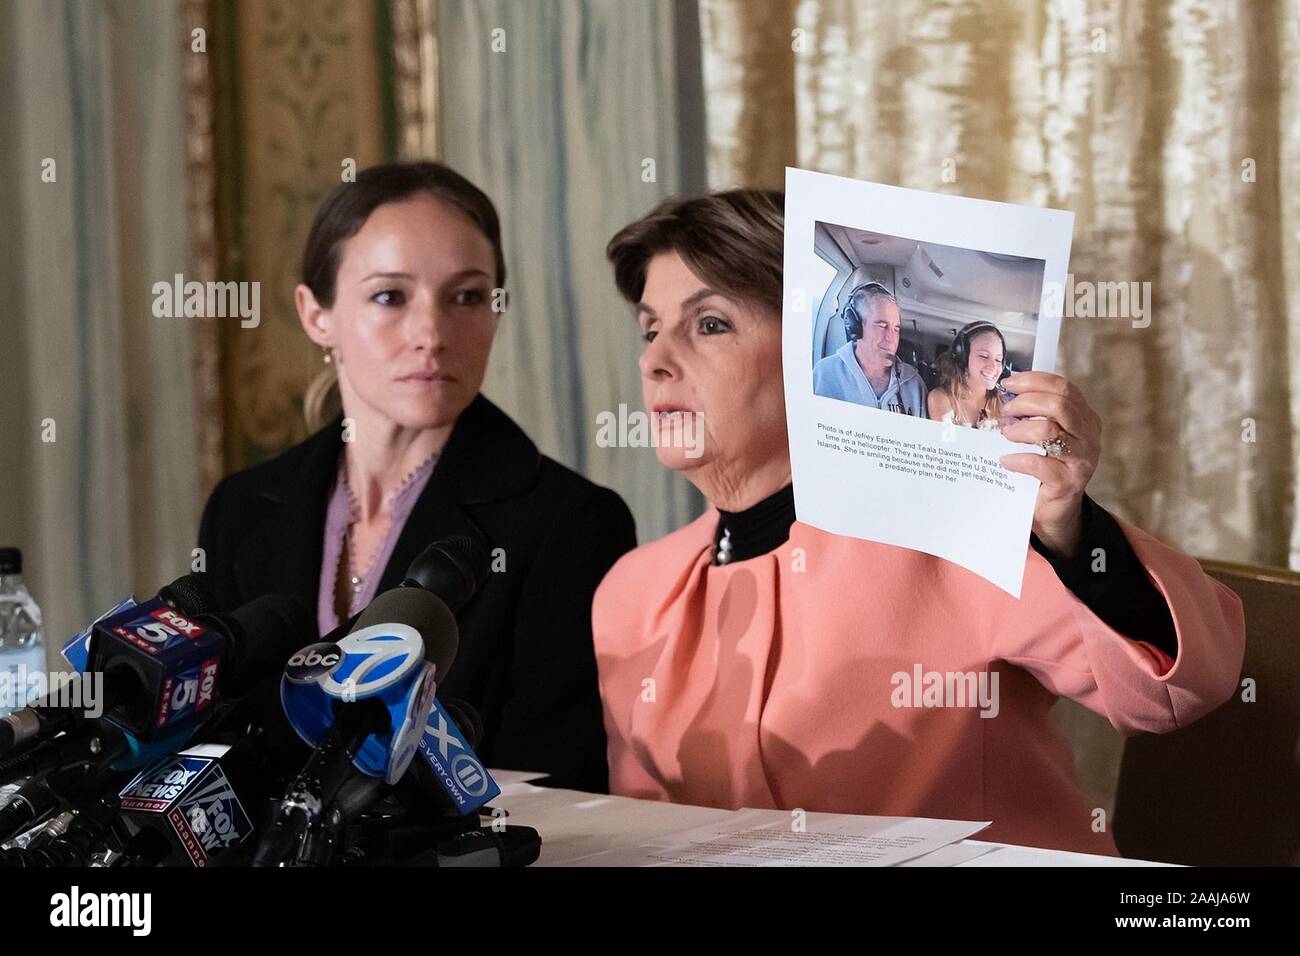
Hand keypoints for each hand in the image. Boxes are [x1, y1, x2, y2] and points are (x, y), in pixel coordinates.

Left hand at [997, 371, 1101, 556]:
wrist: (1052, 511)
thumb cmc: (1042, 468)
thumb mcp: (1042, 436)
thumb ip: (1033, 415)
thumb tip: (1004, 395)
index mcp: (1084, 418)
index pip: (1063, 387)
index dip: (1034, 381)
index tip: (1008, 384)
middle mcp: (1088, 436)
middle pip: (1059, 404)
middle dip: (1026, 403)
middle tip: (1005, 413)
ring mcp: (1081, 460)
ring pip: (1049, 431)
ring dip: (1020, 429)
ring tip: (1005, 435)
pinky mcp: (1068, 483)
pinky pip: (1040, 464)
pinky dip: (1018, 460)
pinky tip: (1006, 462)